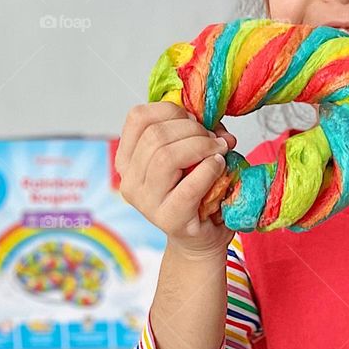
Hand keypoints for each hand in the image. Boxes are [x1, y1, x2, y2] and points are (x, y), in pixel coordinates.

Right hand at [115, 101, 237, 256]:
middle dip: (192, 129)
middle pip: (155, 135)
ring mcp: (146, 202)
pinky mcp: (168, 219)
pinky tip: (220, 167)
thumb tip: (218, 128)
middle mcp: (129, 180)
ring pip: (166, 156)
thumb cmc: (196, 194)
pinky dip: (209, 169)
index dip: (171, 110)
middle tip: (215, 139)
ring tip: (219, 152)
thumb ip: (198, 134)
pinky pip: (188, 186)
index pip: (137, 118)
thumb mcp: (190, 156)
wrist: (200, 238)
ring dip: (201, 146)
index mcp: (128, 160)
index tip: (195, 120)